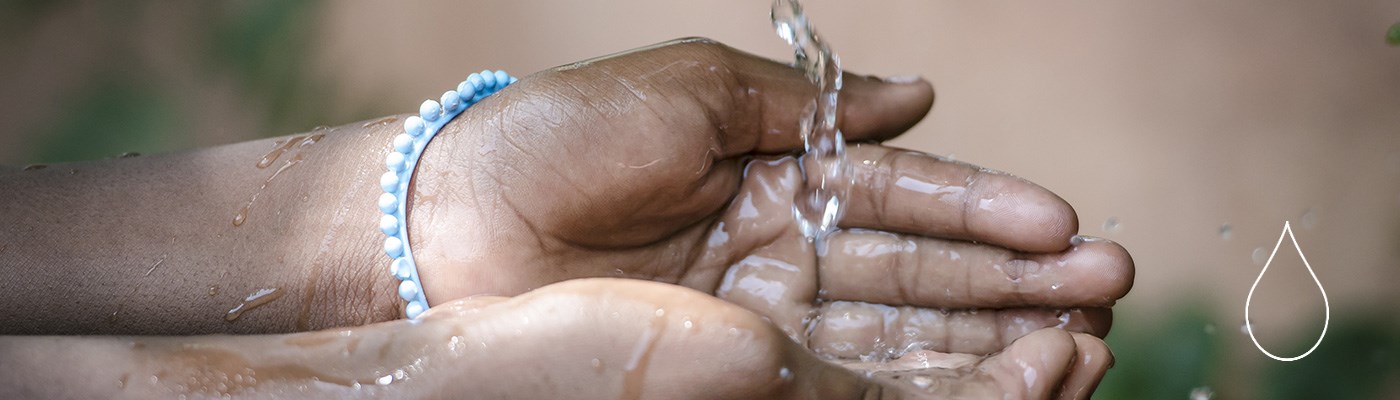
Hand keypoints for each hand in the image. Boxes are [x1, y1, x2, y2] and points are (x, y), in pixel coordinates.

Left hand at [406, 38, 1131, 396]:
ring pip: (901, 341)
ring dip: (993, 343)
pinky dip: (923, 388)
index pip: (905, 198)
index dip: (986, 211)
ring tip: (1084, 347)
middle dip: (1017, 284)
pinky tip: (997, 387)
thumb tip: (924, 94)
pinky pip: (846, 384)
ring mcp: (764, 323)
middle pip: (923, 277)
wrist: (448, 221)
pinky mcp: (739, 376)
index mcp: (778, 175)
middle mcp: (785, 254)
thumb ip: (808, 103)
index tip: (1065, 225)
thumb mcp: (691, 91)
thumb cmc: (560, 137)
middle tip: (1110, 290)